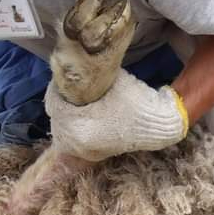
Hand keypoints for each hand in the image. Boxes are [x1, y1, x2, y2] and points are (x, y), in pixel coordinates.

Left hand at [45, 69, 188, 161]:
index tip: (63, 77)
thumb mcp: (111, 79)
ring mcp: (83, 152)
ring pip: (61, 129)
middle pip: (55, 116)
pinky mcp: (91, 155)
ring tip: (74, 100)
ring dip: (64, 114)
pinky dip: (72, 126)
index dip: (57, 87)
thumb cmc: (136, 100)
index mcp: (77, 126)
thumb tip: (77, 59)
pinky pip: (71, 139)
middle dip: (60, 100)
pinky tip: (80, 115)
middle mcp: (76, 143)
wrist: (159, 124)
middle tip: (67, 87)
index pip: (54, 102)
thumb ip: (91, 71)